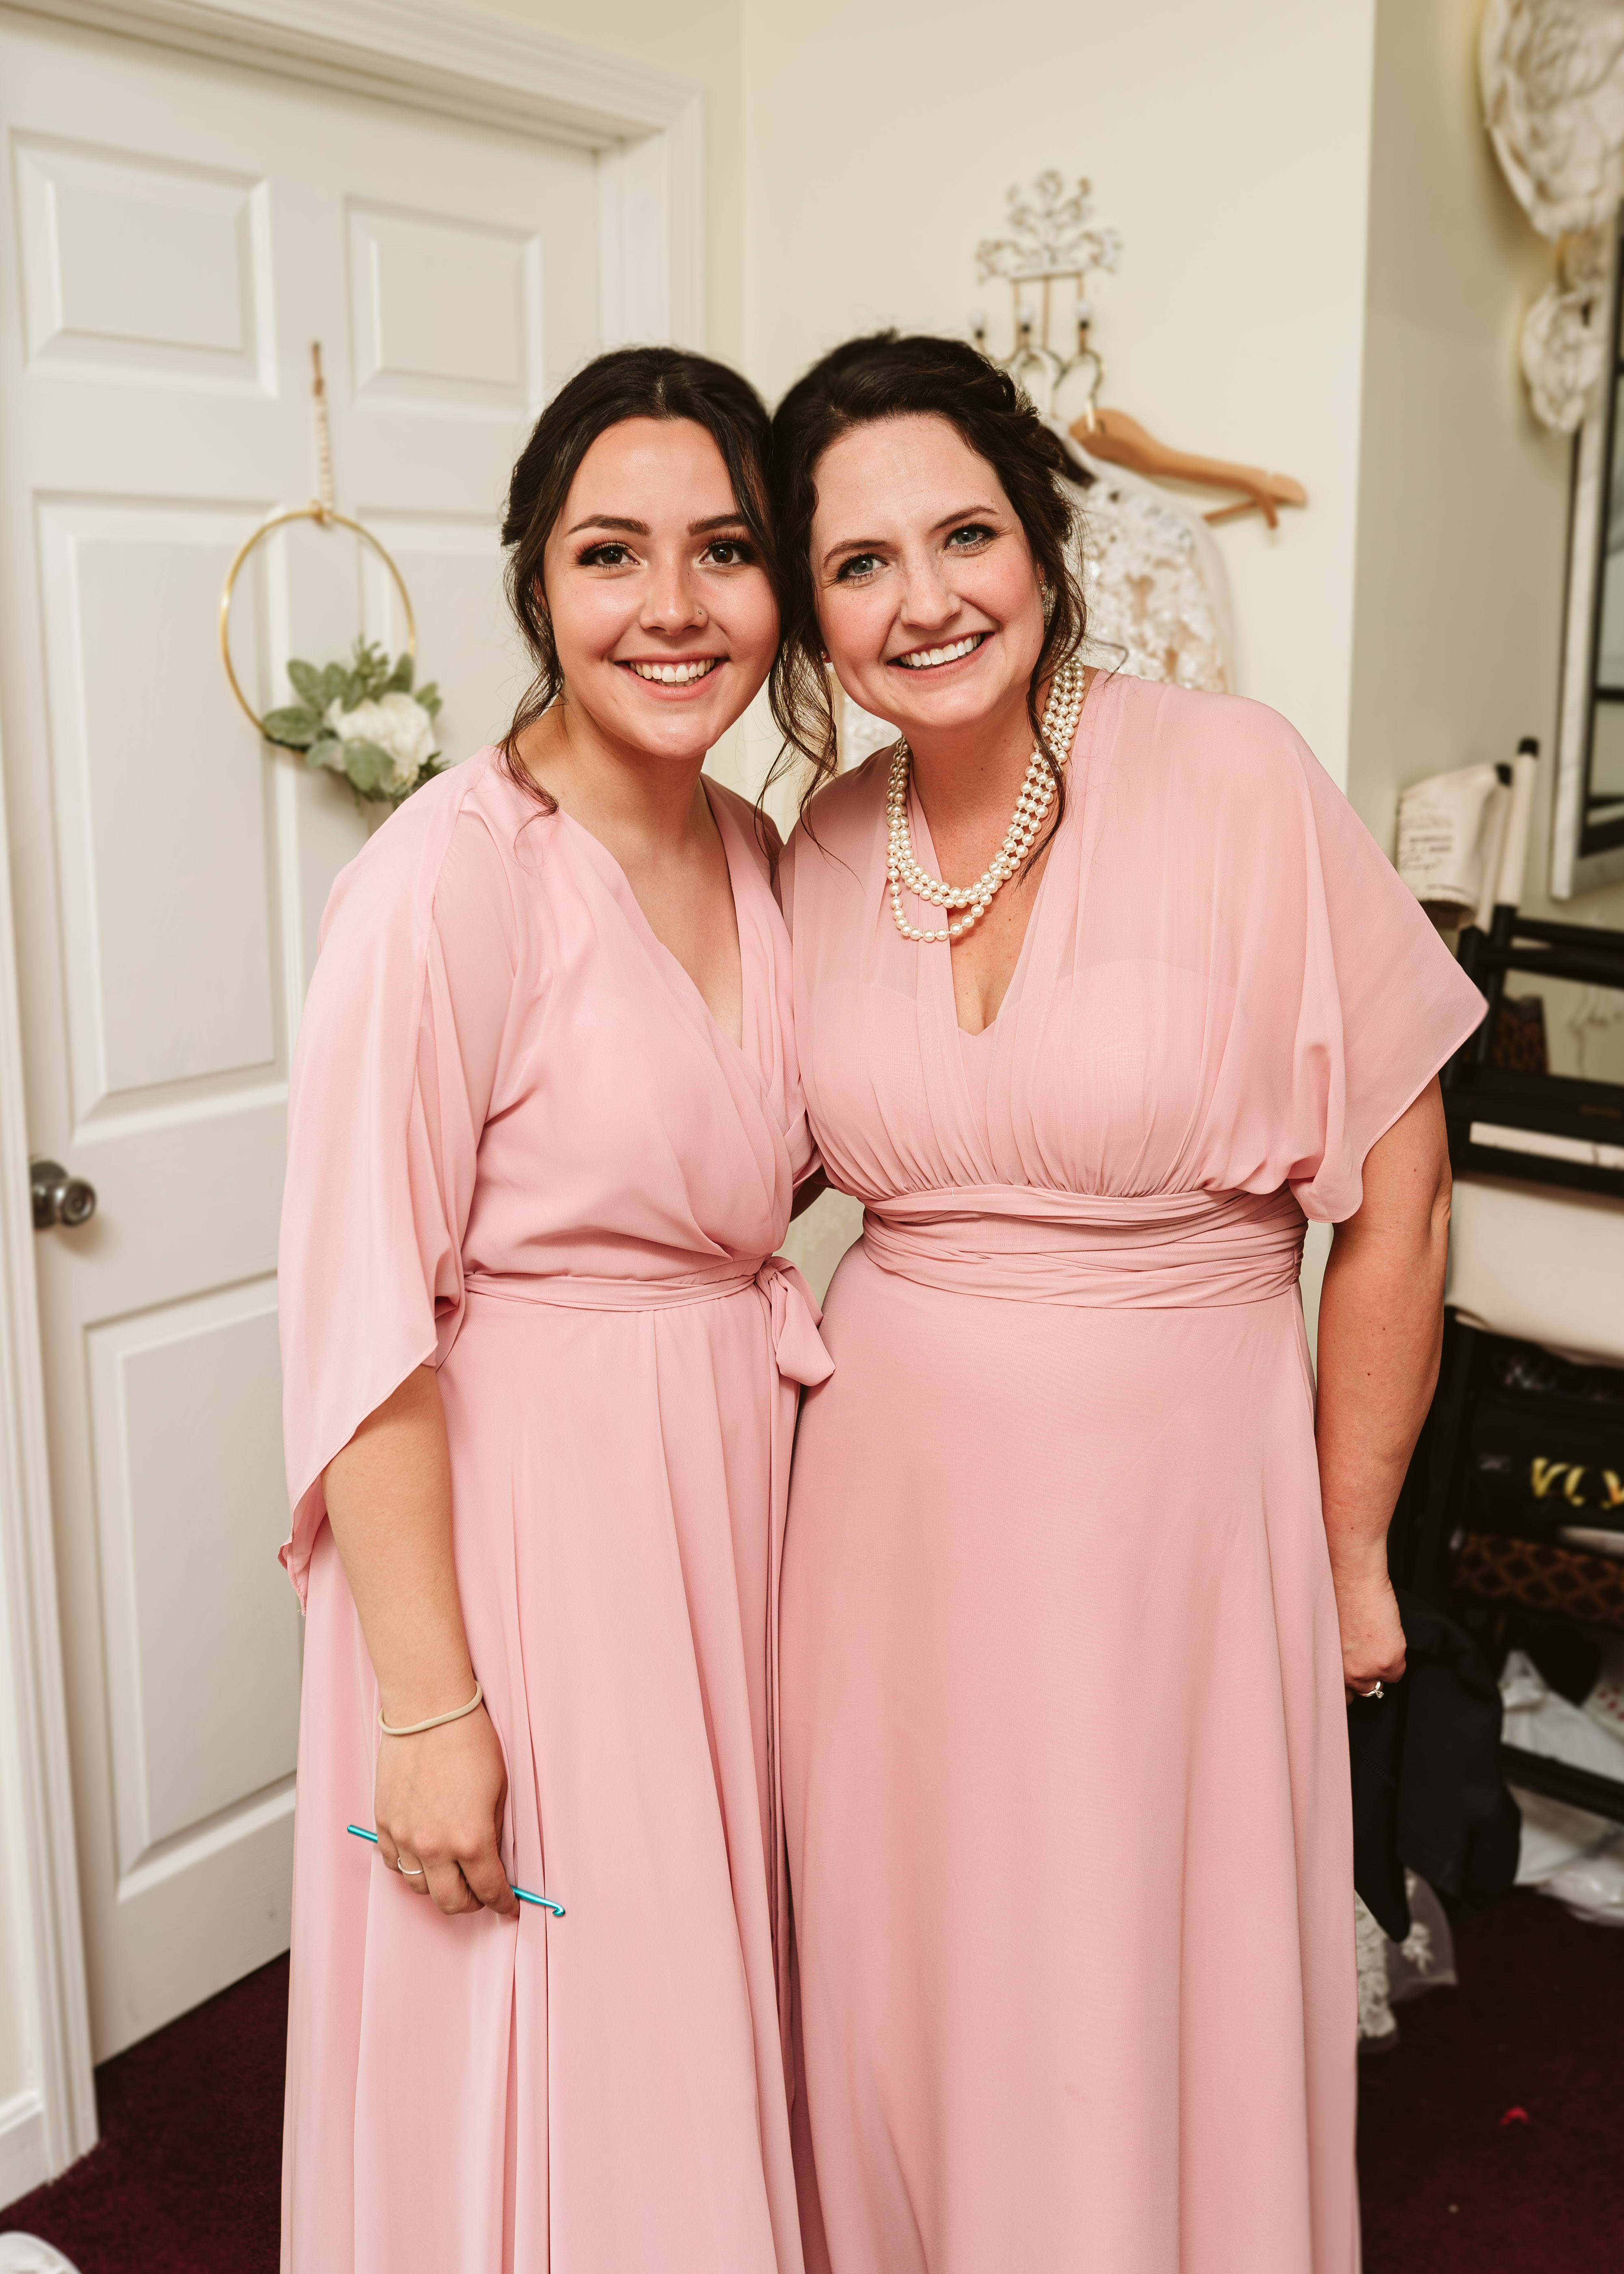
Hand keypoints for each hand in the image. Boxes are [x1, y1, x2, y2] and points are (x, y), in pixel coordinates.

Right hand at [374, 1704, 516, 1916]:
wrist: (429, 1712)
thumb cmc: (470, 1743)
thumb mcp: (499, 1791)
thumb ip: (492, 1833)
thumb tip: (491, 1861)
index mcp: (471, 1839)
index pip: (489, 1890)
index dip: (502, 1903)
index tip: (508, 1906)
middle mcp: (435, 1846)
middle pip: (451, 1902)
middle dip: (472, 1903)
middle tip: (481, 1894)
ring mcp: (404, 1837)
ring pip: (419, 1888)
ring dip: (438, 1888)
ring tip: (451, 1874)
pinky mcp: (383, 1823)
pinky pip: (393, 1864)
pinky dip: (408, 1867)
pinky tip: (422, 1856)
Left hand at [1332, 1558, 1406, 1702]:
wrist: (1354, 1581)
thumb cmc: (1336, 1598)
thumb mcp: (1327, 1635)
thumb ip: (1334, 1654)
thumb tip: (1342, 1663)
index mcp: (1324, 1666)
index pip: (1335, 1694)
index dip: (1343, 1686)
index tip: (1347, 1681)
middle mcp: (1343, 1673)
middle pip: (1356, 1693)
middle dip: (1360, 1680)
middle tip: (1363, 1661)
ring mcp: (1366, 1671)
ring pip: (1376, 1687)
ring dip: (1377, 1672)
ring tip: (1374, 1648)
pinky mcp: (1388, 1663)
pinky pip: (1395, 1676)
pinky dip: (1395, 1662)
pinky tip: (1387, 1642)